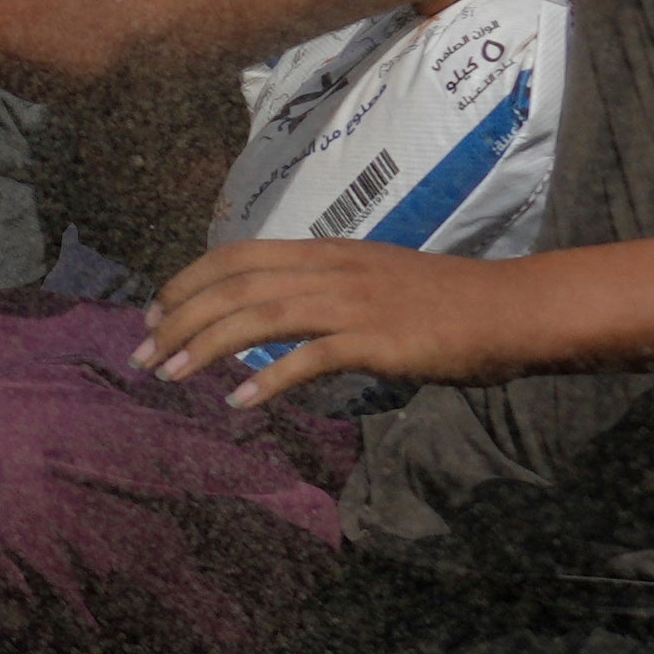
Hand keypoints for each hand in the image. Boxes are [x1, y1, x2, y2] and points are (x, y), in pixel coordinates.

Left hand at [137, 233, 547, 404]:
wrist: (513, 309)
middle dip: (177, 318)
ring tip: (167, 376)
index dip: (187, 281)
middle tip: (140, 353)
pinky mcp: (375, 339)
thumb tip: (278, 314)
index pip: (237, 255)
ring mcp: (353, 302)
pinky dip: (266, 379)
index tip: (154, 312)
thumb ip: (326, 292)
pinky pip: (307, 358)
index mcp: (328, 251)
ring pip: (257, 317)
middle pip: (234, 285)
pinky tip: (238, 402)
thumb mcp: (375, 281)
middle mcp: (331, 268)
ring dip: (203, 347)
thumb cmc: (448, 302)